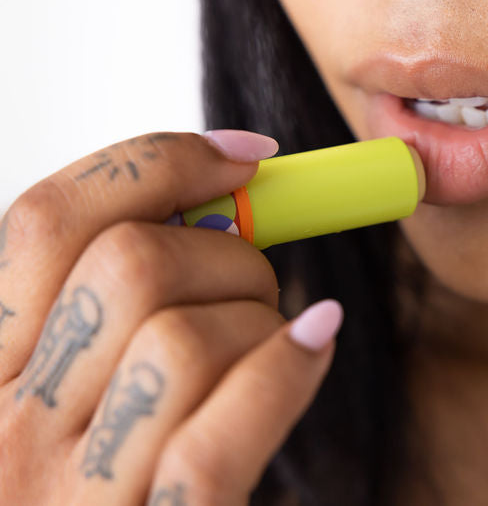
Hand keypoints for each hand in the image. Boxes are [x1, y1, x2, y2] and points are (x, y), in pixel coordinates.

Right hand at [0, 130, 341, 504]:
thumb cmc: (98, 479)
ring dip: (266, 319)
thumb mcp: (73, 381)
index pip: (47, 218)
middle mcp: (5, 429)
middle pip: (133, 265)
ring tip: (276, 337)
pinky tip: (315, 342)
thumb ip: (112, 301)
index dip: (160, 163)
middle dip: (233, 252)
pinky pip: (219, 439)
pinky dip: (285, 371)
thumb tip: (225, 200)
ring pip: (190, 338)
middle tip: (258, 283)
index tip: (250, 157)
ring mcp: (71, 497)